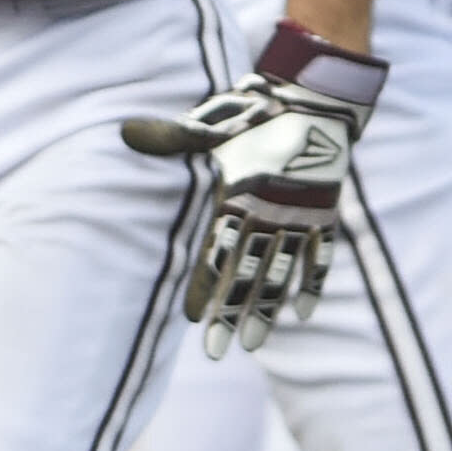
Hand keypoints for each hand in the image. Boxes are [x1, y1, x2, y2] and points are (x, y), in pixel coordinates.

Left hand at [122, 22, 386, 354]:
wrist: (317, 99)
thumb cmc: (253, 113)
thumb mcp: (209, 125)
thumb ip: (169, 137)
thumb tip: (124, 131)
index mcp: (238, 196)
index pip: (216, 253)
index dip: (202, 288)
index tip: (188, 319)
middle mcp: (270, 213)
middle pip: (247, 275)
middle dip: (230, 315)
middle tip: (216, 351)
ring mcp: (302, 216)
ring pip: (282, 274)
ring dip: (267, 311)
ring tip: (253, 345)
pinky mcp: (327, 212)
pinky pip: (322, 256)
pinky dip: (313, 284)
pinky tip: (303, 313)